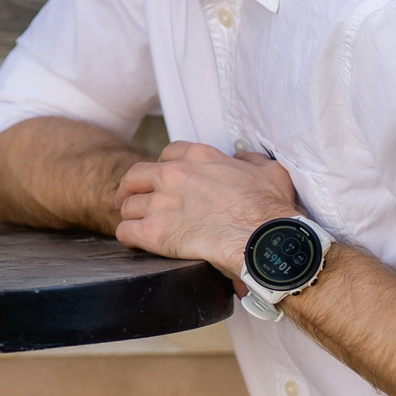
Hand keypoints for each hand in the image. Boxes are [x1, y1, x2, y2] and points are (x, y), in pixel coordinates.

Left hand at [114, 143, 299, 275]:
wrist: (262, 241)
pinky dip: (128, 237)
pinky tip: (135, 241)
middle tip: (131, 198)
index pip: (167, 154)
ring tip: (137, 224)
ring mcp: (161, 203)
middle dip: (132, 188)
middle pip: (136, 176)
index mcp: (198, 157)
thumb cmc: (269, 210)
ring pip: (128, 205)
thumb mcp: (268, 171)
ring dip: (132, 215)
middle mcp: (174, 174)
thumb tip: (242, 159)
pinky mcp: (154, 232)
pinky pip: (126, 231)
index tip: (163, 179)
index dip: (163, 167)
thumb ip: (250, 160)